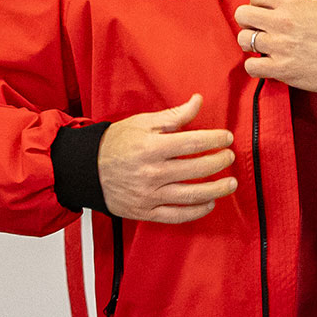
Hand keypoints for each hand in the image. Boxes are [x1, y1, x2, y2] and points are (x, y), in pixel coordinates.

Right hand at [97, 94, 235, 222]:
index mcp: (151, 147)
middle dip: (220, 161)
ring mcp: (148, 195)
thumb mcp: (143, 122)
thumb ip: (174, 115)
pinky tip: (209, 203)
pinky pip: (177, 215)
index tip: (227, 138)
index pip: (193, 142)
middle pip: (197, 168)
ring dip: (217, 190)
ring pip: (191, 195)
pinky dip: (197, 211)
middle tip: (230, 157)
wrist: (85, 169)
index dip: (215, 139)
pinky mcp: (145, 212)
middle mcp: (151, 172)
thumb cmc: (116, 143)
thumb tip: (198, 101)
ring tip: (231, 183)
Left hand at [235, 0, 316, 92]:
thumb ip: (294, 5)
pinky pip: (251, 66)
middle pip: (242, 15)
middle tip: (257, 29)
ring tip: (262, 48)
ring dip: (251, 44)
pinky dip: (255, 66)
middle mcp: (283, 22)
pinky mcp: (281, 68)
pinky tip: (265, 64)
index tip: (261, 12)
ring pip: (244, 40)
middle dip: (248, 22)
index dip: (256, 4)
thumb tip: (279, 7)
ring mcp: (280, 46)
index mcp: (292, 4)